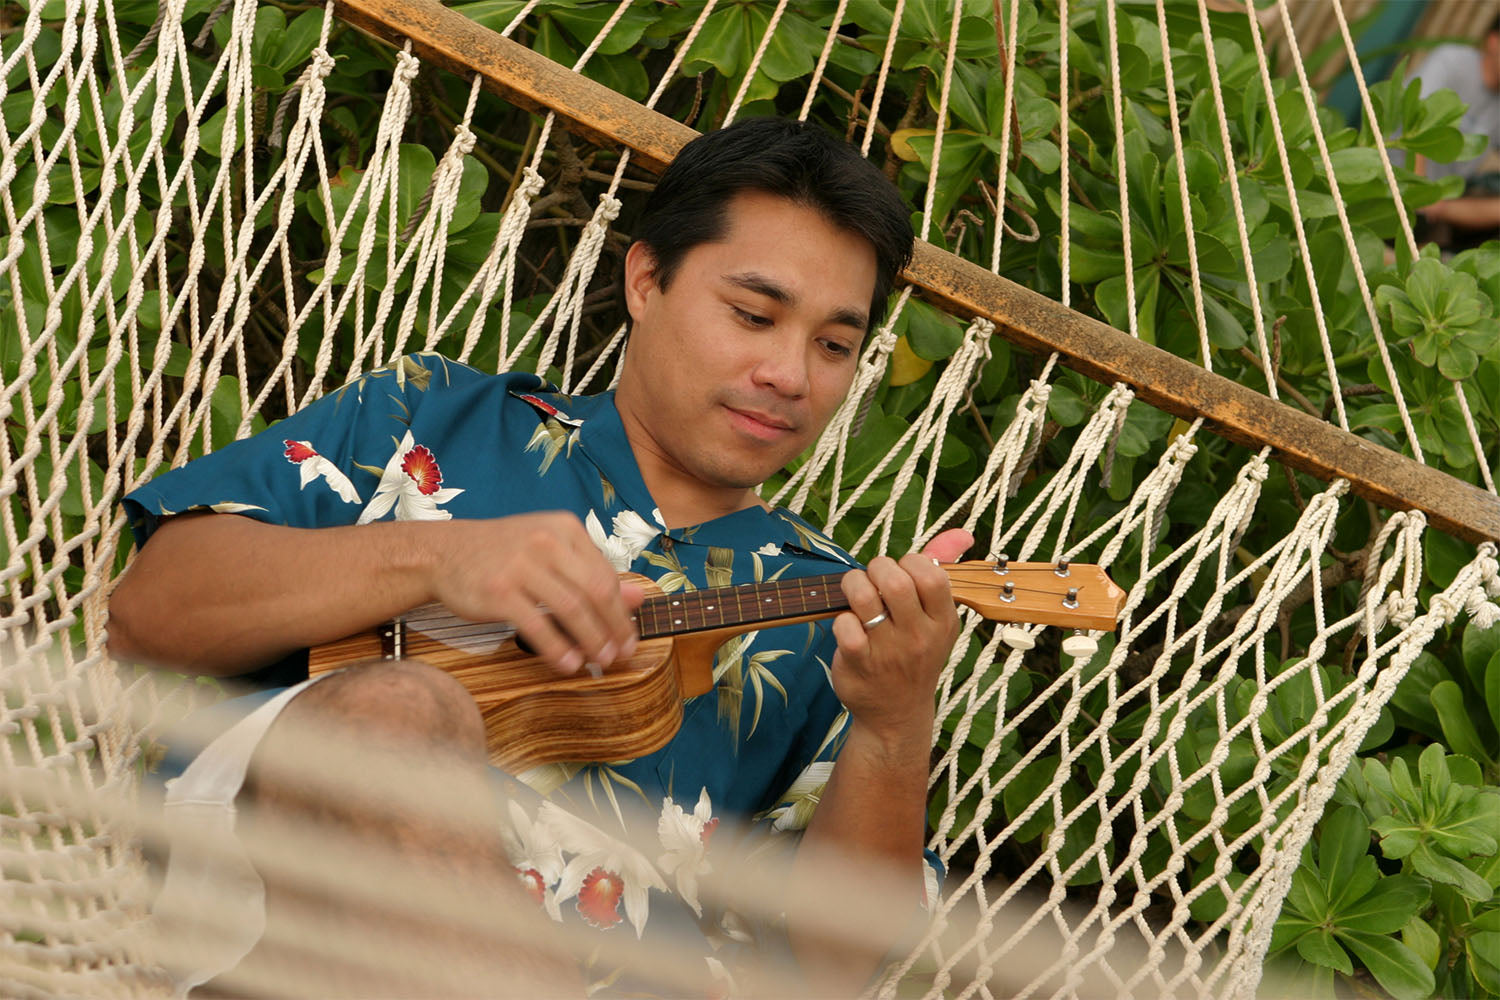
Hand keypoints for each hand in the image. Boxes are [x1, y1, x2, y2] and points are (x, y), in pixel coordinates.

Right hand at [423, 512, 642, 675]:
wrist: (445, 552)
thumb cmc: (504, 553)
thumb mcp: (551, 550)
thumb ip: (592, 572)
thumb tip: (638, 598)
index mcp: (565, 528)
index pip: (605, 573)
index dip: (622, 610)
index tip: (629, 635)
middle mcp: (546, 542)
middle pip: (595, 590)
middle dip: (614, 627)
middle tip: (621, 653)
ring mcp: (521, 565)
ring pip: (571, 609)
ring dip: (591, 640)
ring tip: (600, 661)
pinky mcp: (499, 591)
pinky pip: (538, 625)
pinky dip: (558, 649)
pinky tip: (568, 664)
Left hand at [829, 529, 972, 743]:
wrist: (897, 716)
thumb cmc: (915, 655)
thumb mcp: (937, 619)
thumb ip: (944, 570)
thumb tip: (963, 532)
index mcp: (943, 621)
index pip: (931, 574)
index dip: (910, 563)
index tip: (902, 574)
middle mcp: (920, 636)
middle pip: (894, 579)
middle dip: (876, 568)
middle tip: (874, 580)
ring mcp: (889, 652)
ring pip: (864, 595)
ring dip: (853, 584)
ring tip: (855, 594)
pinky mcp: (859, 663)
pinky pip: (844, 624)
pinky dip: (840, 617)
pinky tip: (848, 626)